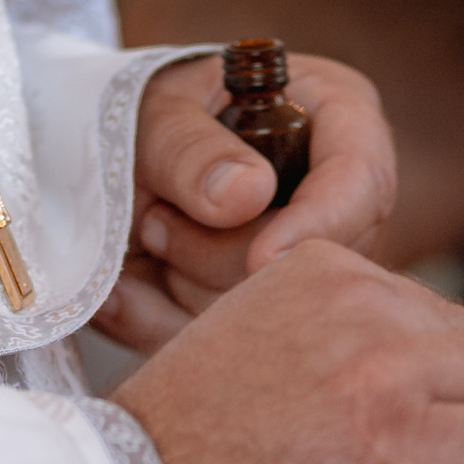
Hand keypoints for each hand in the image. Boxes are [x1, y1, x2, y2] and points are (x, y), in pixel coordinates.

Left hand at [90, 53, 395, 353]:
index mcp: (338, 124)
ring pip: (270, 316)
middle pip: (314, 265)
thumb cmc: (146, 121)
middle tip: (152, 219)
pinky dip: (162, 327)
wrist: (104, 172)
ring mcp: (305, 268)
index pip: (360, 182)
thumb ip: (189, 148)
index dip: (318, 226)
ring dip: (186, 286)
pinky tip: (126, 292)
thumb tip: (247, 195)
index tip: (261, 259)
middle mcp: (337, 204)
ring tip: (145, 234)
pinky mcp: (265, 319)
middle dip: (216, 255)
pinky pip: (228, 350)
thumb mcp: (154, 112)